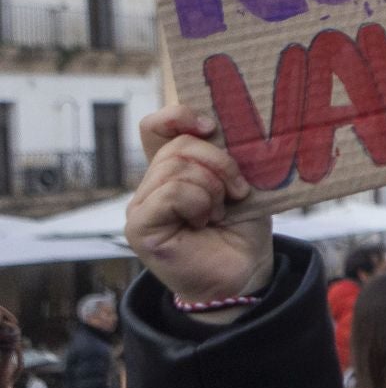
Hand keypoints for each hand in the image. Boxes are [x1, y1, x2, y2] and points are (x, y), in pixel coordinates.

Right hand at [125, 107, 271, 311]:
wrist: (245, 270)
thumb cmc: (242, 227)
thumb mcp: (237, 181)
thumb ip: (219, 155)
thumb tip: (212, 124)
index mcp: (171, 169)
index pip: (156, 127)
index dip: (179, 116)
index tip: (210, 126)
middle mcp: (150, 185)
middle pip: (177, 146)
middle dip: (219, 163)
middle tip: (236, 191)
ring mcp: (141, 205)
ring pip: (176, 168)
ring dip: (212, 188)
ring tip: (218, 212)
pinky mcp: (139, 226)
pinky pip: (172, 192)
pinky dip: (199, 203)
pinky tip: (204, 222)